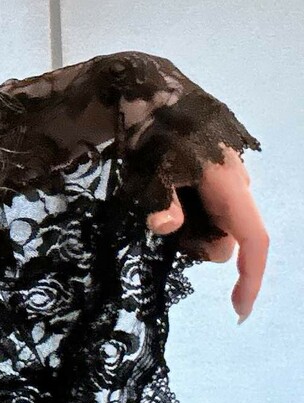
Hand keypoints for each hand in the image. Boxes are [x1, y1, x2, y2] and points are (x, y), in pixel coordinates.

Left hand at [146, 146, 268, 320]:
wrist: (149, 91)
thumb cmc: (152, 129)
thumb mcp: (150, 168)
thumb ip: (161, 202)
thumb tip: (166, 228)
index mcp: (229, 185)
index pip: (253, 240)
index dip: (250, 277)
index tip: (238, 311)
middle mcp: (237, 186)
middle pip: (228, 238)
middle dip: (197, 244)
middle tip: (159, 222)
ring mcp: (228, 180)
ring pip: (216, 225)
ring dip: (190, 228)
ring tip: (158, 199)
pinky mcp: (215, 176)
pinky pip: (210, 209)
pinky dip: (189, 214)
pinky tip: (165, 193)